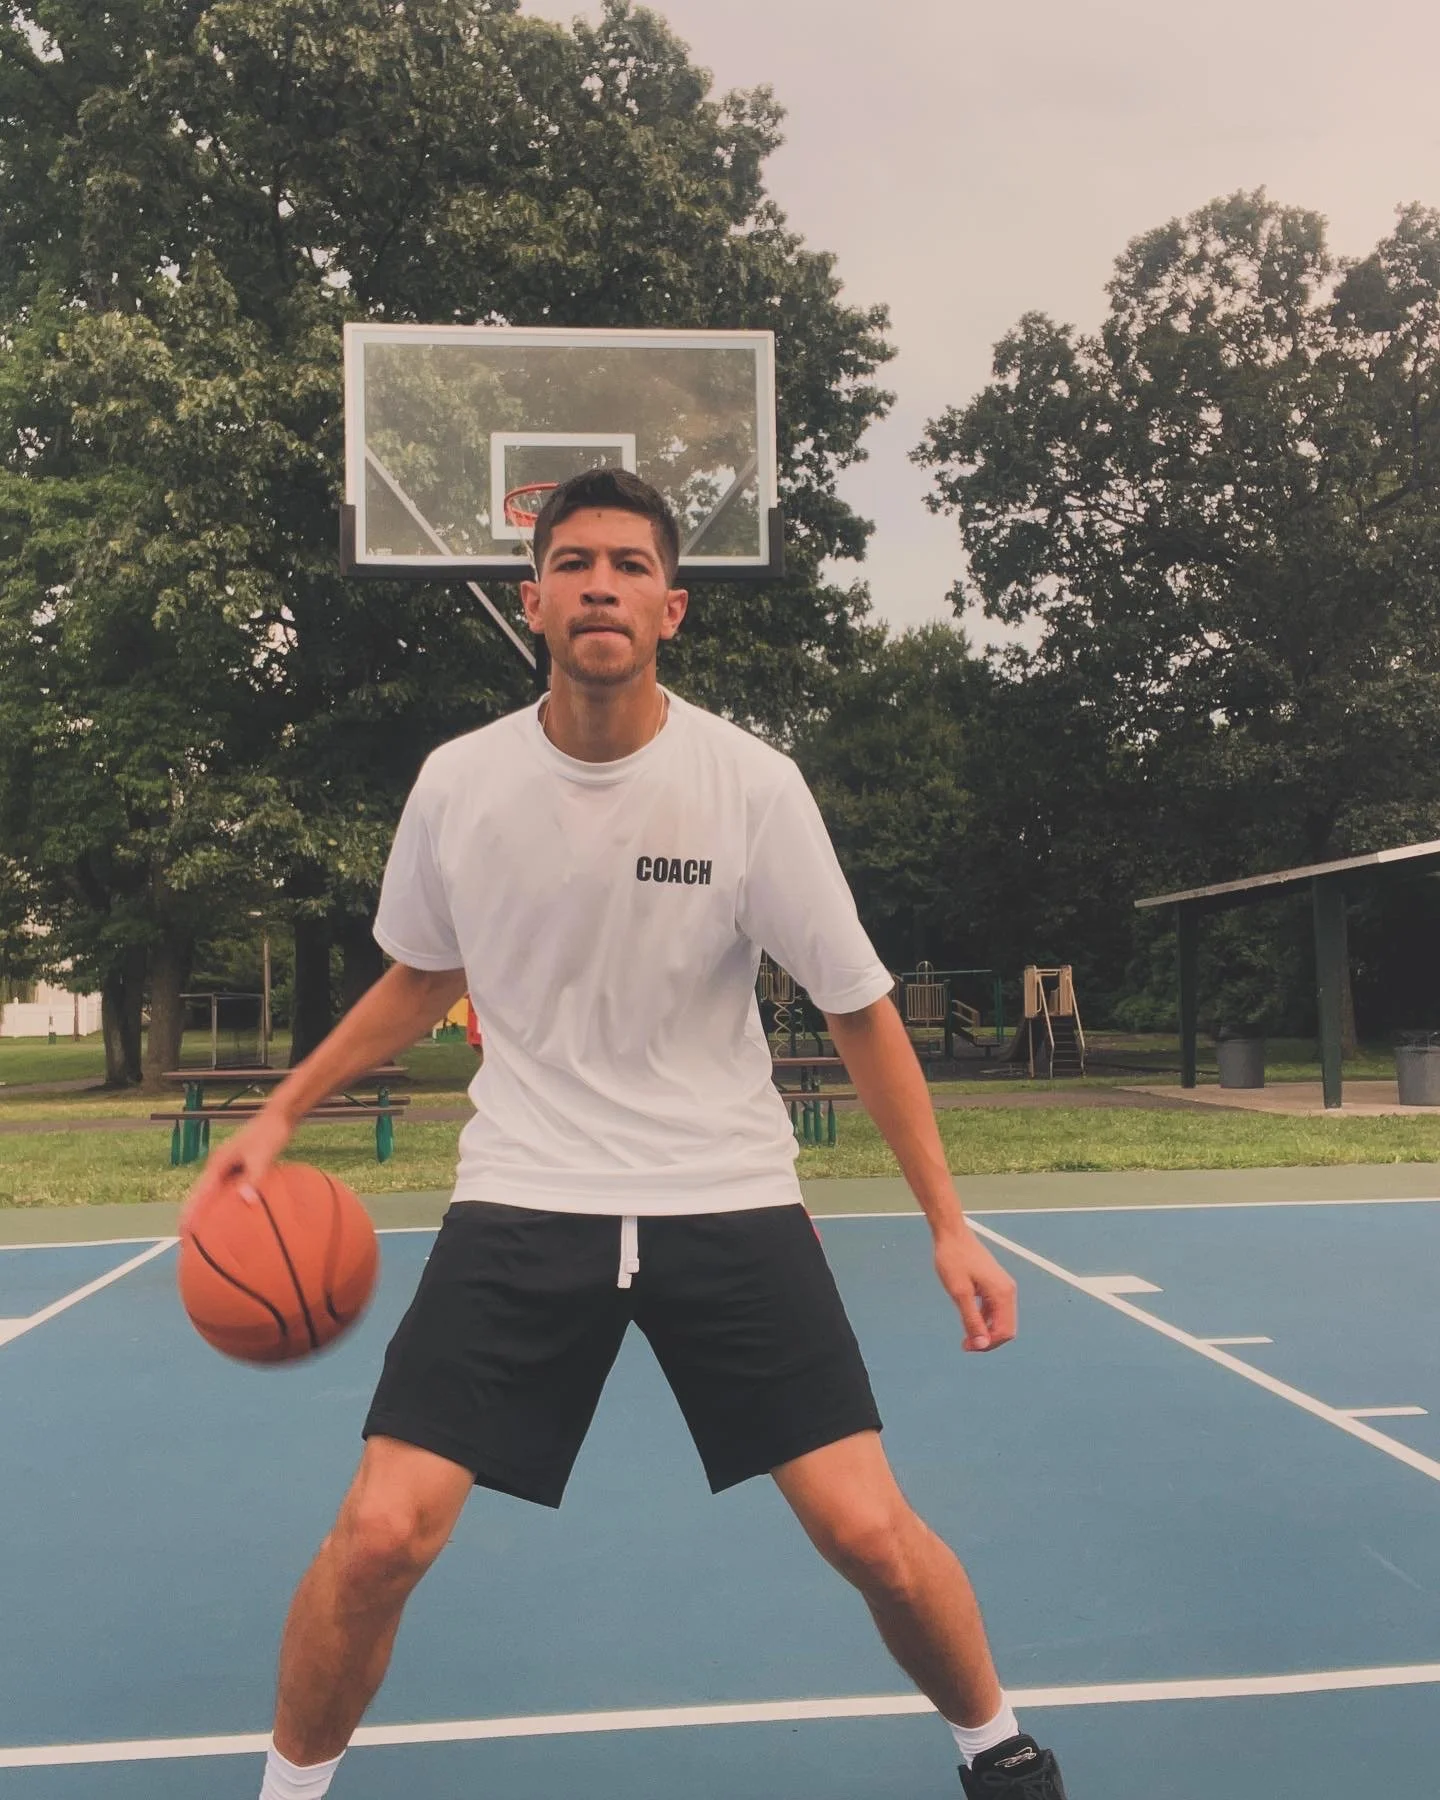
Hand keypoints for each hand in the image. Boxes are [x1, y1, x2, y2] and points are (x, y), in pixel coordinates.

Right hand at [178, 1107, 293, 1235]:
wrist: (280, 1116)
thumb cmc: (270, 1134)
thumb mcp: (262, 1157)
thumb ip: (253, 1178)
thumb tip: (245, 1201)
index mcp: (218, 1164)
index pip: (200, 1193)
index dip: (190, 1213)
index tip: (183, 1232)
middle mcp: (219, 1165)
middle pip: (202, 1194)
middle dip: (193, 1214)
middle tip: (188, 1237)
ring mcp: (229, 1165)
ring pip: (214, 1192)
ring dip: (208, 1209)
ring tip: (205, 1230)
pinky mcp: (240, 1165)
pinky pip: (228, 1188)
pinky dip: (226, 1201)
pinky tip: (234, 1213)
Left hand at [933, 1227, 1016, 1351]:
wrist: (952, 1234)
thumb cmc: (954, 1259)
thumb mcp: (960, 1293)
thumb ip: (972, 1320)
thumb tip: (982, 1344)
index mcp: (1003, 1293)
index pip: (1005, 1331)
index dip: (988, 1344)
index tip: (968, 1346)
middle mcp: (1008, 1291)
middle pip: (1006, 1327)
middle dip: (988, 1340)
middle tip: (966, 1344)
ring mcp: (1002, 1286)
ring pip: (1000, 1319)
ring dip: (985, 1331)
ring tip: (965, 1336)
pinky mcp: (994, 1284)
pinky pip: (994, 1309)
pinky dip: (983, 1318)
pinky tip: (968, 1319)